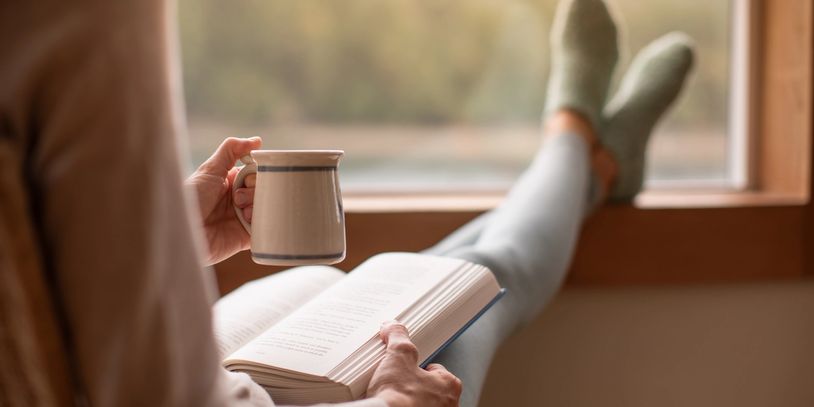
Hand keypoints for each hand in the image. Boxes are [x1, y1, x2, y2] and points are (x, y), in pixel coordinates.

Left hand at [186, 137, 261, 264]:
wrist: (182, 231)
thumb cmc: (191, 199)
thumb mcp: (210, 168)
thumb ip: (232, 149)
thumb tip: (257, 140)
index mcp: (230, 183)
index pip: (255, 174)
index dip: (255, 174)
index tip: (244, 179)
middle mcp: (238, 200)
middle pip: (263, 190)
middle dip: (254, 192)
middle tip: (238, 199)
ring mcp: (242, 219)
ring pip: (266, 208)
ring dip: (257, 208)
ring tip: (242, 214)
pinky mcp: (246, 237)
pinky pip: (265, 229)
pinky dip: (263, 223)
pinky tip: (247, 222)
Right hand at [367, 321, 461, 406]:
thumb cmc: (399, 396)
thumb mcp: (398, 355)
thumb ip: (398, 336)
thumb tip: (393, 327)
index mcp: (450, 386)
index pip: (436, 370)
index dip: (418, 366)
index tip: (407, 367)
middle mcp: (449, 406)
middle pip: (430, 389)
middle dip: (415, 385)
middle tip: (398, 383)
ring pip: (423, 404)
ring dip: (410, 400)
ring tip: (393, 397)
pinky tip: (392, 406)